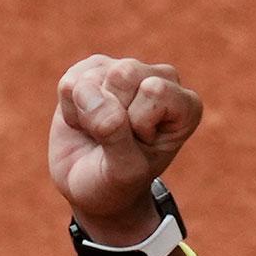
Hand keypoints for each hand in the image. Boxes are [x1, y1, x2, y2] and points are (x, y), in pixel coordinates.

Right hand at [48, 55, 202, 242]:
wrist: (90, 186)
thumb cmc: (118, 182)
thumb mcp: (125, 171)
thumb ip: (117, 137)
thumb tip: (97, 99)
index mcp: (186, 106)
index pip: (155, 91)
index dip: (137, 122)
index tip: (141, 144)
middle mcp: (162, 80)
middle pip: (123, 75)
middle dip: (109, 115)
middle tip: (116, 138)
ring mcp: (126, 72)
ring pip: (92, 79)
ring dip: (87, 115)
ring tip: (101, 133)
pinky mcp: (92, 70)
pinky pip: (69, 84)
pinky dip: (70, 111)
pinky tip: (85, 123)